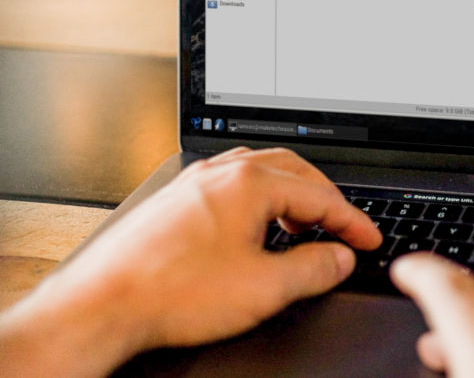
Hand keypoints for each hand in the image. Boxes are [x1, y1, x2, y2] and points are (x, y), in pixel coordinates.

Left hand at [0, 147, 380, 376]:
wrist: (105, 302)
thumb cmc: (172, 292)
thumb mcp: (264, 287)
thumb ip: (313, 268)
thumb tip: (339, 257)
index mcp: (248, 182)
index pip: (319, 194)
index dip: (352, 220)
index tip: (368, 239)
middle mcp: (220, 172)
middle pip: (292, 171)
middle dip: (324, 199)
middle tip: (344, 227)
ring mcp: (193, 183)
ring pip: (257, 173)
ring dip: (289, 195)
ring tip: (302, 227)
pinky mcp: (174, 201)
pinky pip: (229, 186)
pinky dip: (257, 201)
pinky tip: (254, 231)